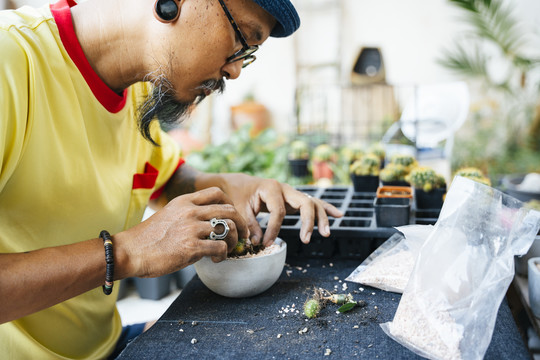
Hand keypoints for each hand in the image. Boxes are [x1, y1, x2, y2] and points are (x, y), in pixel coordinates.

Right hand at [115, 187, 248, 277]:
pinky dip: (223, 255)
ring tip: (227, 249)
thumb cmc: (149, 237)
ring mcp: (192, 228)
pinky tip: (215, 259)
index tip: (231, 217)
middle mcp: (190, 212)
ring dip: (233, 241)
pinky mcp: (192, 247)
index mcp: (185, 201)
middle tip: (241, 235)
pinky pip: (220, 247)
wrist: (130, 251)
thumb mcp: (169, 215)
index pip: (218, 193)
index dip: (230, 204)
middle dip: (241, 224)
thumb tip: (207, 222)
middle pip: (229, 210)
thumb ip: (187, 214)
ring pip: (228, 229)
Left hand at [219, 174, 342, 245]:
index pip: (279, 211)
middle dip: (308, 221)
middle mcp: (285, 188)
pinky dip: (326, 209)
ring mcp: (292, 193)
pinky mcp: (295, 199)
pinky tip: (339, 215)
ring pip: (312, 203)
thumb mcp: (240, 209)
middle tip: (306, 240)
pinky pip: (314, 202)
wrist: (241, 184)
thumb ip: (249, 225)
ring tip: (326, 234)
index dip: (274, 229)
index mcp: (271, 188)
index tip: (266, 243)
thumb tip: (257, 242)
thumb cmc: (240, 196)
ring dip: (321, 218)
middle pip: (304, 202)